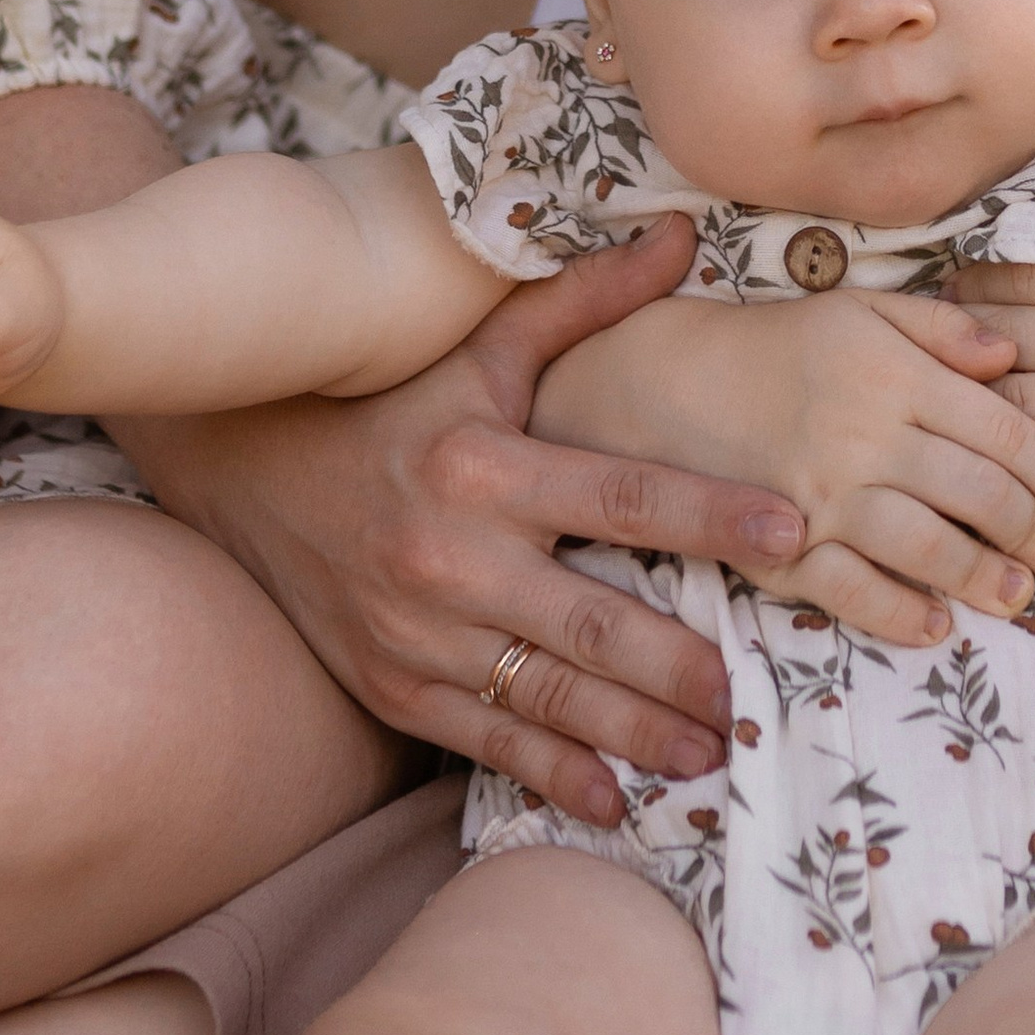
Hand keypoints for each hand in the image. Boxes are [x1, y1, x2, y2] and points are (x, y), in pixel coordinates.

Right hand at [109, 216, 807, 830]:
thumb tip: (681, 234)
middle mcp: (450, 555)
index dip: (713, 514)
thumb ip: (583, 299)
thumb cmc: (387, 401)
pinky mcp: (389, 687)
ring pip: (546, 697)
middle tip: (753, 698)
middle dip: (680, 668)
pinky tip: (614, 800)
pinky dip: (551, 776)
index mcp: (483, 464)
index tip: (794, 533)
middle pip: (593, 623)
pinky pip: (483, 742)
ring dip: (635, 735)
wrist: (240, 466)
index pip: (624, 492)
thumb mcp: (475, 347)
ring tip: (711, 754)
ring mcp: (416, 632)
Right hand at [536, 290, 1034, 646]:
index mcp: (897, 375)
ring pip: (930, 549)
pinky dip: (902, 615)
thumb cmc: (778, 344)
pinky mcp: (779, 548)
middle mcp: (869, 438)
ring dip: (987, 580)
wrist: (664, 384)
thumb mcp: (860, 310)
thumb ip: (941, 329)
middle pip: (981, 497)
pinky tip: (936, 625)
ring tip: (1021, 597)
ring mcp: (824, 497)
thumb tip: (1015, 357)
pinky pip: (853, 594)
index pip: (1006, 433)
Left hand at [953, 219, 1034, 533]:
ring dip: (981, 389)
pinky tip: (1009, 423)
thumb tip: (1016, 219)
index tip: (953, 278)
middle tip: (932, 329)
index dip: (971, 275)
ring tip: (959, 376)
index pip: (1018, 271)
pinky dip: (1022, 438)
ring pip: (1015, 398)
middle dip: (963, 331)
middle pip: (1006, 334)